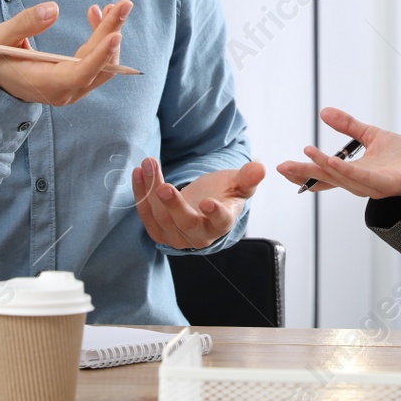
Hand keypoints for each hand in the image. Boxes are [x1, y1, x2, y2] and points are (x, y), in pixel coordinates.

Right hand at [0, 0, 132, 106]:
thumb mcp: (0, 38)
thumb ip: (25, 24)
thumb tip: (53, 9)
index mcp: (45, 83)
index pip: (79, 74)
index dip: (99, 56)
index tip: (116, 34)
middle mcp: (65, 91)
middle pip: (98, 65)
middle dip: (112, 32)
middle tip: (124, 5)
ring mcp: (74, 88)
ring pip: (104, 64)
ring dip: (110, 34)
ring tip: (113, 7)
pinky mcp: (78, 81)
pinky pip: (98, 61)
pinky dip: (101, 39)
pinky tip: (97, 14)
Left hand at [131, 156, 264, 249]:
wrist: (202, 206)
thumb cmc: (224, 193)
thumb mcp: (238, 183)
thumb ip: (248, 177)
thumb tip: (261, 167)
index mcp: (222, 224)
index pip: (220, 221)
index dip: (215, 213)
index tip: (209, 202)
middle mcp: (199, 235)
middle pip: (185, 222)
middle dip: (173, 204)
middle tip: (163, 186)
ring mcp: (177, 237)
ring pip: (161, 217)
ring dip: (152, 189)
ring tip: (149, 163)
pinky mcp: (159, 232)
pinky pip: (146, 215)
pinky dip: (140, 194)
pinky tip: (139, 172)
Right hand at [274, 106, 400, 200]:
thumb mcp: (371, 136)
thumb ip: (348, 126)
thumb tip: (324, 112)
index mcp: (354, 173)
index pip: (325, 175)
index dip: (305, 173)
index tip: (284, 168)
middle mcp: (359, 182)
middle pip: (328, 178)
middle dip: (304, 173)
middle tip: (282, 167)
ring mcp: (372, 185)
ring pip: (342, 178)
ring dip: (324, 167)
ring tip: (308, 155)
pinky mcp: (386, 184)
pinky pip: (363, 177)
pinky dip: (346, 171)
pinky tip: (334, 162)